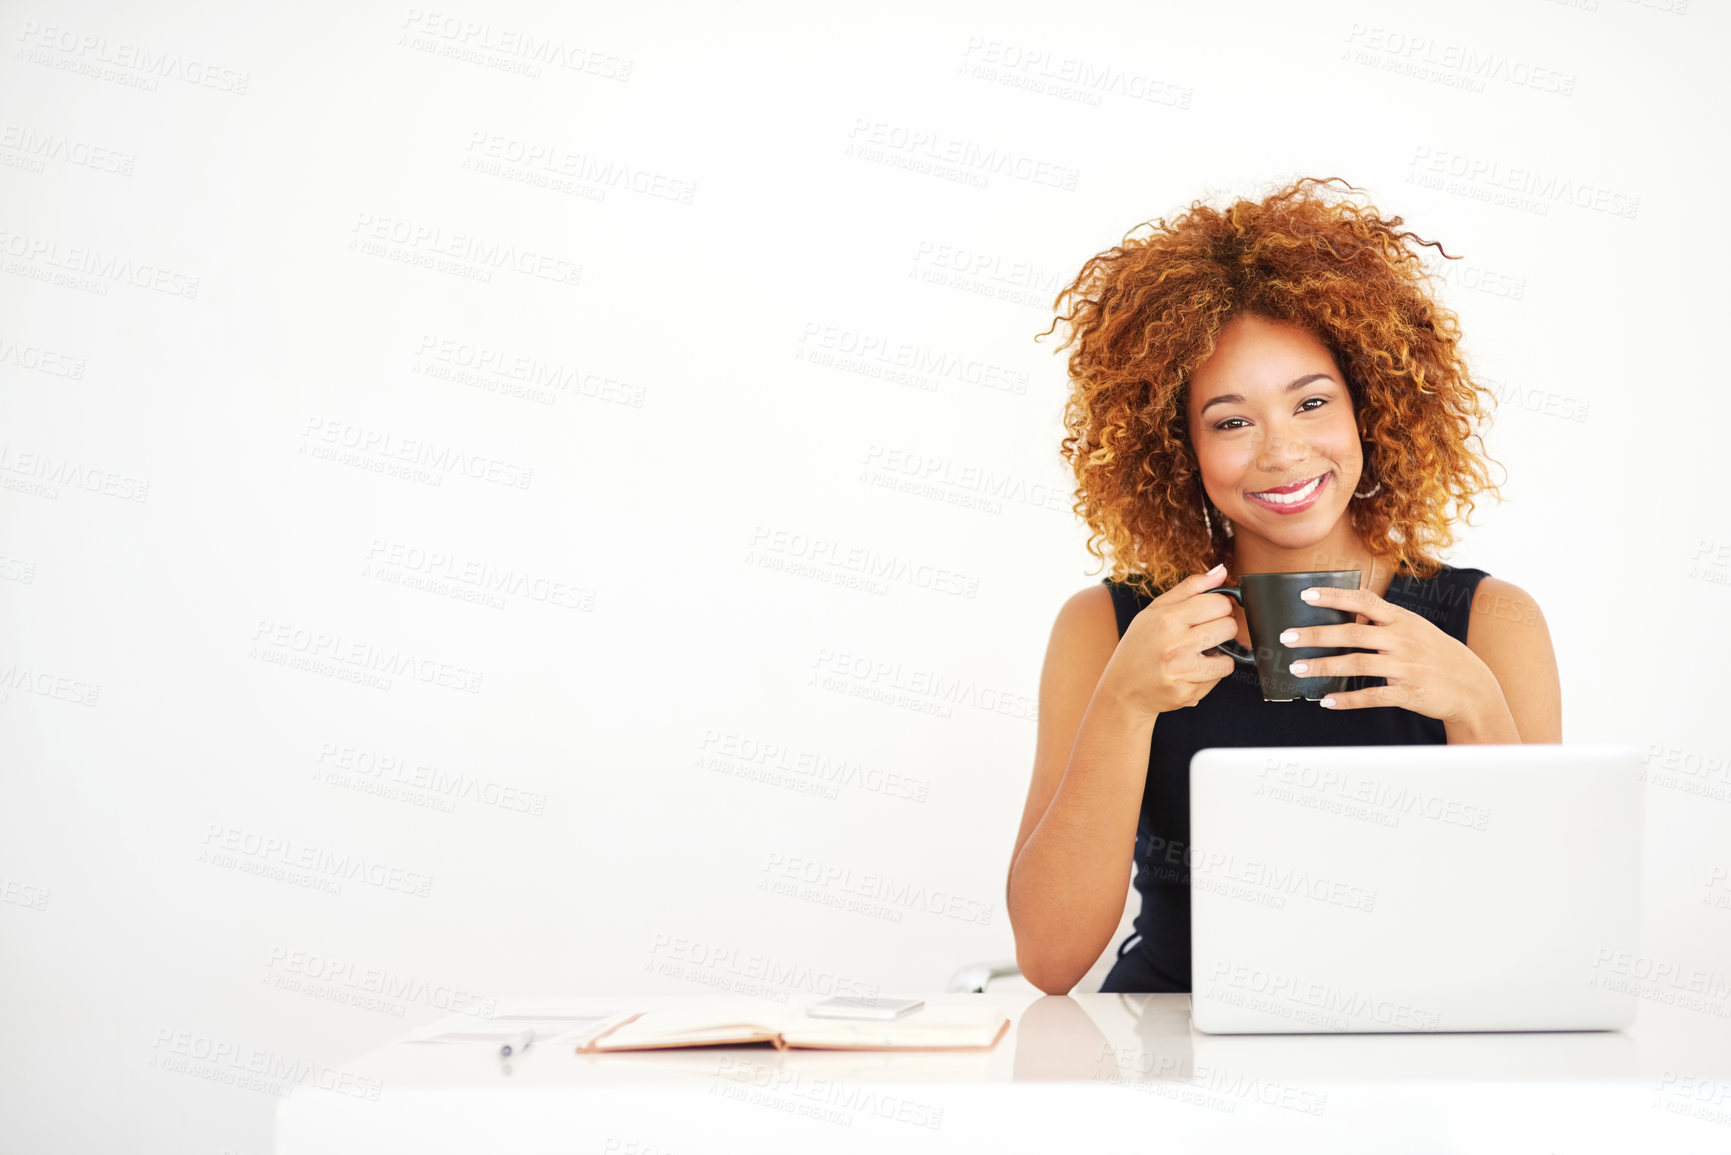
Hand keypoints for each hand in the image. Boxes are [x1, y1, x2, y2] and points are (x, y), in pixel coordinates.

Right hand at [1102, 564, 1240, 717]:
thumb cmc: (1139, 647)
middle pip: (1229, 627)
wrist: (1122, 690)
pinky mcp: (1187, 693)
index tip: (1212, 613)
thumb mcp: (1155, 611)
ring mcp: (1181, 671)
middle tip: (1204, 635)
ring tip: (1196, 656)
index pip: (1220, 603)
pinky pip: (1217, 679)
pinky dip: (1208, 676)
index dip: (1220, 607)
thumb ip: (1190, 588)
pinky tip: (1189, 673)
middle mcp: (1175, 644)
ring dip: (1217, 657)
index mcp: (1167, 618)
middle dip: (1222, 630)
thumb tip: (1222, 571)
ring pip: (1228, 658)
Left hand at [1278, 585, 1495, 721]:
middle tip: (1287, 637)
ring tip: (1298, 669)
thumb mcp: (1415, 627)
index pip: (1364, 602)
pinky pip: (1372, 696)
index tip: (1306, 595)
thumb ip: (1384, 620)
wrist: (1472, 686)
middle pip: (1352, 635)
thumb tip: (1349, 612)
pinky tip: (1327, 701)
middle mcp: (1402, 640)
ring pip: (1356, 665)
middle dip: (1316, 635)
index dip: (1335, 597)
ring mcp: (1406, 667)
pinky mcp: (1409, 693)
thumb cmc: (1436, 653)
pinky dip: (1347, 700)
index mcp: (1402, 620)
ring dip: (1323, 667)